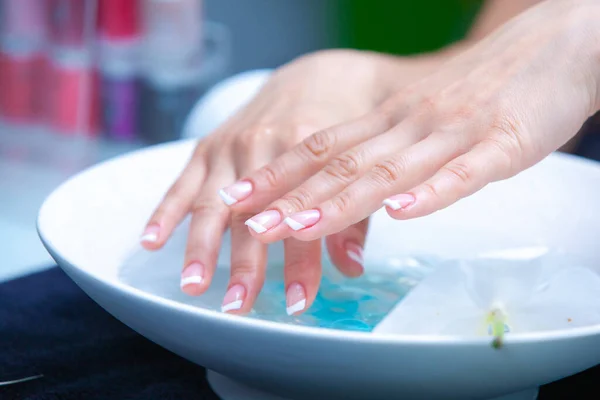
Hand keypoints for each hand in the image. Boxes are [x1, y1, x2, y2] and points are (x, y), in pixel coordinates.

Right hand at [140, 50, 439, 314]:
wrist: (320, 76)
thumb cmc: (342, 128)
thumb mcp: (357, 166)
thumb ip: (353, 217)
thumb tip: (351, 267)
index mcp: (309, 152)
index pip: (302, 219)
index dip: (300, 263)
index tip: (296, 303)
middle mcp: (265, 147)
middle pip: (252, 214)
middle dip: (244, 263)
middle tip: (237, 305)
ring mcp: (232, 147)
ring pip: (211, 202)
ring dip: (199, 246)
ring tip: (193, 285)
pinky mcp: (208, 145)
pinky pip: (181, 181)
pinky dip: (165, 211)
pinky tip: (150, 241)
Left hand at [240, 0, 599, 243]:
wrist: (555, 47)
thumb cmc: (485, 87)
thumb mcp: (423, 117)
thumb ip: (387, 152)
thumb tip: (348, 188)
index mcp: (389, 119)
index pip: (321, 147)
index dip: (277, 174)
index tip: (237, 196)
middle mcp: (410, 123)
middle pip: (342, 164)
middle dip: (292, 197)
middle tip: (250, 226)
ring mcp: (454, 133)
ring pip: (390, 171)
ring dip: (342, 202)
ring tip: (300, 227)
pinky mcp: (503, 144)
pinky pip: (463, 173)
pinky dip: (430, 194)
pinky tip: (403, 213)